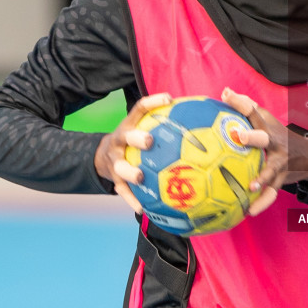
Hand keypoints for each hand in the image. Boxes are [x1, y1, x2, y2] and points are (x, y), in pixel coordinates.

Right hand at [94, 92, 171, 215]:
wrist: (103, 157)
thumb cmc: (136, 142)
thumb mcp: (143, 128)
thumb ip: (168, 125)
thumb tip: (204, 119)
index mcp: (131, 125)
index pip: (140, 108)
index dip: (153, 102)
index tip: (168, 98)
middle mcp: (120, 141)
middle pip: (126, 136)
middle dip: (137, 138)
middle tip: (150, 141)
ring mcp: (115, 160)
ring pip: (120, 166)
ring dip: (130, 171)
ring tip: (141, 177)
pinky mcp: (113, 179)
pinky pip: (122, 191)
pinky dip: (132, 199)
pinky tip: (143, 209)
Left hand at [219, 87, 307, 216]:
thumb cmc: (276, 135)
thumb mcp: (265, 120)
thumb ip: (245, 107)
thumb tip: (224, 92)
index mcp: (267, 126)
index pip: (253, 111)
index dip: (240, 103)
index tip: (226, 96)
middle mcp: (275, 142)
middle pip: (264, 137)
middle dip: (252, 135)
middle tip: (238, 135)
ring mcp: (281, 162)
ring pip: (272, 170)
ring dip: (263, 177)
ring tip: (251, 187)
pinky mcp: (282, 179)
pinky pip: (272, 193)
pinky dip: (262, 203)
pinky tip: (249, 211)